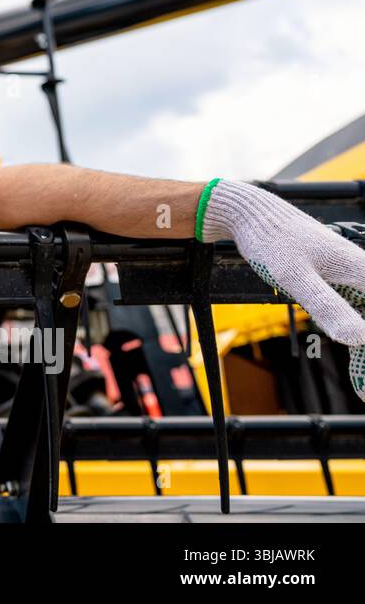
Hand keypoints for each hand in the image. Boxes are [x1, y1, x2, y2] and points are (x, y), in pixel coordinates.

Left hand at [198, 178, 364, 400]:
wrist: (251, 214)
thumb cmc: (270, 240)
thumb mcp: (294, 276)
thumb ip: (326, 305)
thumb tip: (359, 339)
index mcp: (363, 272)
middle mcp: (363, 274)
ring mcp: (351, 278)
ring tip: (364, 388)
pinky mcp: (336, 281)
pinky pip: (355, 314)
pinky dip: (357, 338)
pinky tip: (357, 366)